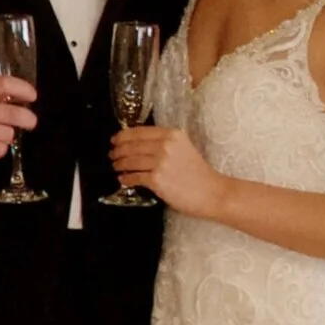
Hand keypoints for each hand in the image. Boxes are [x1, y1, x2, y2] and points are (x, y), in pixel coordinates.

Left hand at [110, 124, 225, 215]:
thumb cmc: (199, 173)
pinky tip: (123, 179)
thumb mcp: (184, 148)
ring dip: (119, 164)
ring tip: (116, 166)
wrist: (212, 192)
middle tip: (112, 154)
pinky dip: (126, 178)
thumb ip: (165, 143)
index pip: (139, 132)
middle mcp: (166, 145)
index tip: (115, 140)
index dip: (123, 136)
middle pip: (132, 145)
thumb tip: (140, 144)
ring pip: (130, 161)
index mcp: (172, 135)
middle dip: (118, 150)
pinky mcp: (157, 180)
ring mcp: (161, 162)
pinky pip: (134, 177)